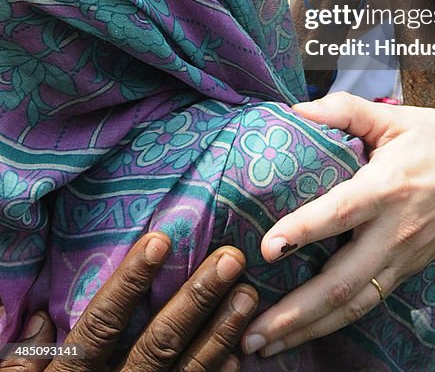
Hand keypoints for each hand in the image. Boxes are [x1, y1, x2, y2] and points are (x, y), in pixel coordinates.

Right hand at [1, 233, 257, 371]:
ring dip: (220, 334)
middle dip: (197, 299)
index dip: (130, 283)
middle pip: (157, 345)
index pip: (102, 326)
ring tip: (247, 295)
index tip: (160, 240)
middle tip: (231, 259)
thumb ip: (21, 364)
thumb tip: (37, 315)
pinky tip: (238, 355)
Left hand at [241, 93, 434, 356]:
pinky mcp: (409, 269)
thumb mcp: (397, 115)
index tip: (268, 248)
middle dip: (295, 312)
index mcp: (387, 187)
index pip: (340, 212)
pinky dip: (336, 322)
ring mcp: (403, 256)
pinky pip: (369, 302)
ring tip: (266, 346)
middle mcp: (394, 230)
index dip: (303, 230)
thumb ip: (346, 110)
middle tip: (251, 333)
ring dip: (308, 328)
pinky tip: (307, 332)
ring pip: (353, 304)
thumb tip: (297, 109)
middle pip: (342, 281)